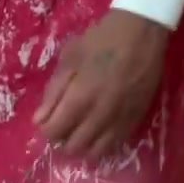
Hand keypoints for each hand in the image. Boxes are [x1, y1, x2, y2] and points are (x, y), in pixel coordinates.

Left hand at [35, 10, 168, 159]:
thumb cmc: (102, 39)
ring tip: (80, 132)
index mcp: (80, 97)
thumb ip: (54, 90)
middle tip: (63, 125)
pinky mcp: (136, 118)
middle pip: (73, 146)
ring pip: (96, 151)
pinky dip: (103, 144)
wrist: (143, 31)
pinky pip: (116, 144)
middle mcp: (100, 115)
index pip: (54, 131)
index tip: (48, 119)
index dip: (47, 128)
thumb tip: (40, 119)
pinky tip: (99, 132)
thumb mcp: (71, 57)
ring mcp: (120, 119)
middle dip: (62, 140)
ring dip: (83, 146)